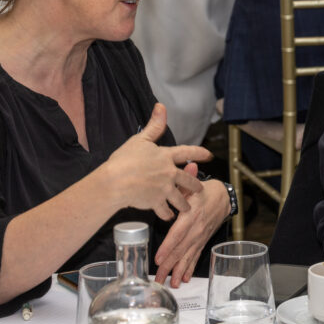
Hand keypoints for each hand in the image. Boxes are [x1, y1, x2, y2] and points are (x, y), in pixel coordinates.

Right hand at [103, 103, 210, 220]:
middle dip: (195, 186)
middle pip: (189, 180)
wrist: (114, 181)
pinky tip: (169, 216)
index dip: (200, 153)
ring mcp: (164, 189)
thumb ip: (153, 126)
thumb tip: (161, 106)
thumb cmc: (124, 159)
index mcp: (166, 156)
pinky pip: (166, 211)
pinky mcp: (156, 202)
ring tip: (186, 208)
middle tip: (199, 189)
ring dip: (184, 204)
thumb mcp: (139, 139)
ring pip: (181, 199)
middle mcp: (169, 173)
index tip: (209, 155)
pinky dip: (167, 214)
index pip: (187, 152)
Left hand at [154, 166, 227, 286]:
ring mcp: (200, 237)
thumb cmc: (204, 190)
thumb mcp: (194, 184)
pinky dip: (189, 269)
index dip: (168, 246)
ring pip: (187, 256)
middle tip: (158, 279)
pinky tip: (184, 279)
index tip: (159, 258)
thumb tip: (187, 166)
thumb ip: (187, 179)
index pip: (178, 233)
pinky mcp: (202, 241)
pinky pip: (195, 257)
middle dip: (169, 265)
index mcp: (192, 214)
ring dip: (178, 271)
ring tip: (170, 283)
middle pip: (181, 249)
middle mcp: (197, 228)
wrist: (223, 198)